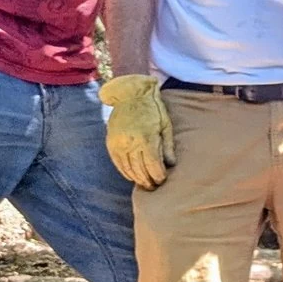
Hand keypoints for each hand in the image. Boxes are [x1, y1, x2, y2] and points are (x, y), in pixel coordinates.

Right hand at [100, 74, 174, 189]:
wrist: (130, 94)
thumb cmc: (152, 109)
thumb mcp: (165, 125)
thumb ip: (167, 146)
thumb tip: (171, 164)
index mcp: (146, 138)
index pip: (153, 166)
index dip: (158, 176)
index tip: (163, 180)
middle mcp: (130, 143)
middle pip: (140, 170)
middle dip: (148, 181)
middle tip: (155, 187)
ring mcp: (118, 144)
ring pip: (128, 169)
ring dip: (137, 179)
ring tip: (145, 184)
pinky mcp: (111, 143)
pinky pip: (118, 163)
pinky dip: (125, 172)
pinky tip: (133, 177)